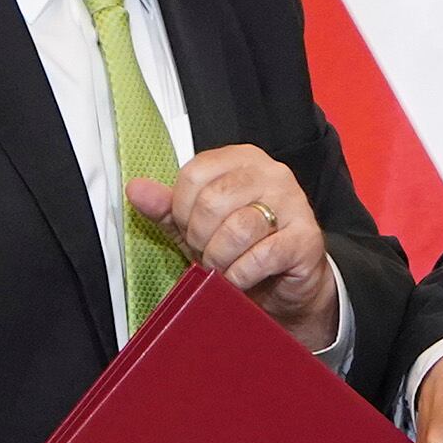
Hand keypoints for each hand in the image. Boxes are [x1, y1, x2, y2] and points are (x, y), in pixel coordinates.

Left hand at [127, 145, 336, 349]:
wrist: (287, 283)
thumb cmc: (243, 248)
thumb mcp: (198, 226)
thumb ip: (168, 208)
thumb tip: (136, 189)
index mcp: (242, 160)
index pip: (194, 174)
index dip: (182, 210)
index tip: (189, 228)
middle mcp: (271, 174)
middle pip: (214, 200)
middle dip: (200, 237)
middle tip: (207, 253)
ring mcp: (293, 204)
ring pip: (238, 229)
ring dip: (220, 259)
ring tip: (223, 267)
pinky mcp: (306, 239)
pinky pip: (261, 256)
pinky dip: (241, 275)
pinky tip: (240, 278)